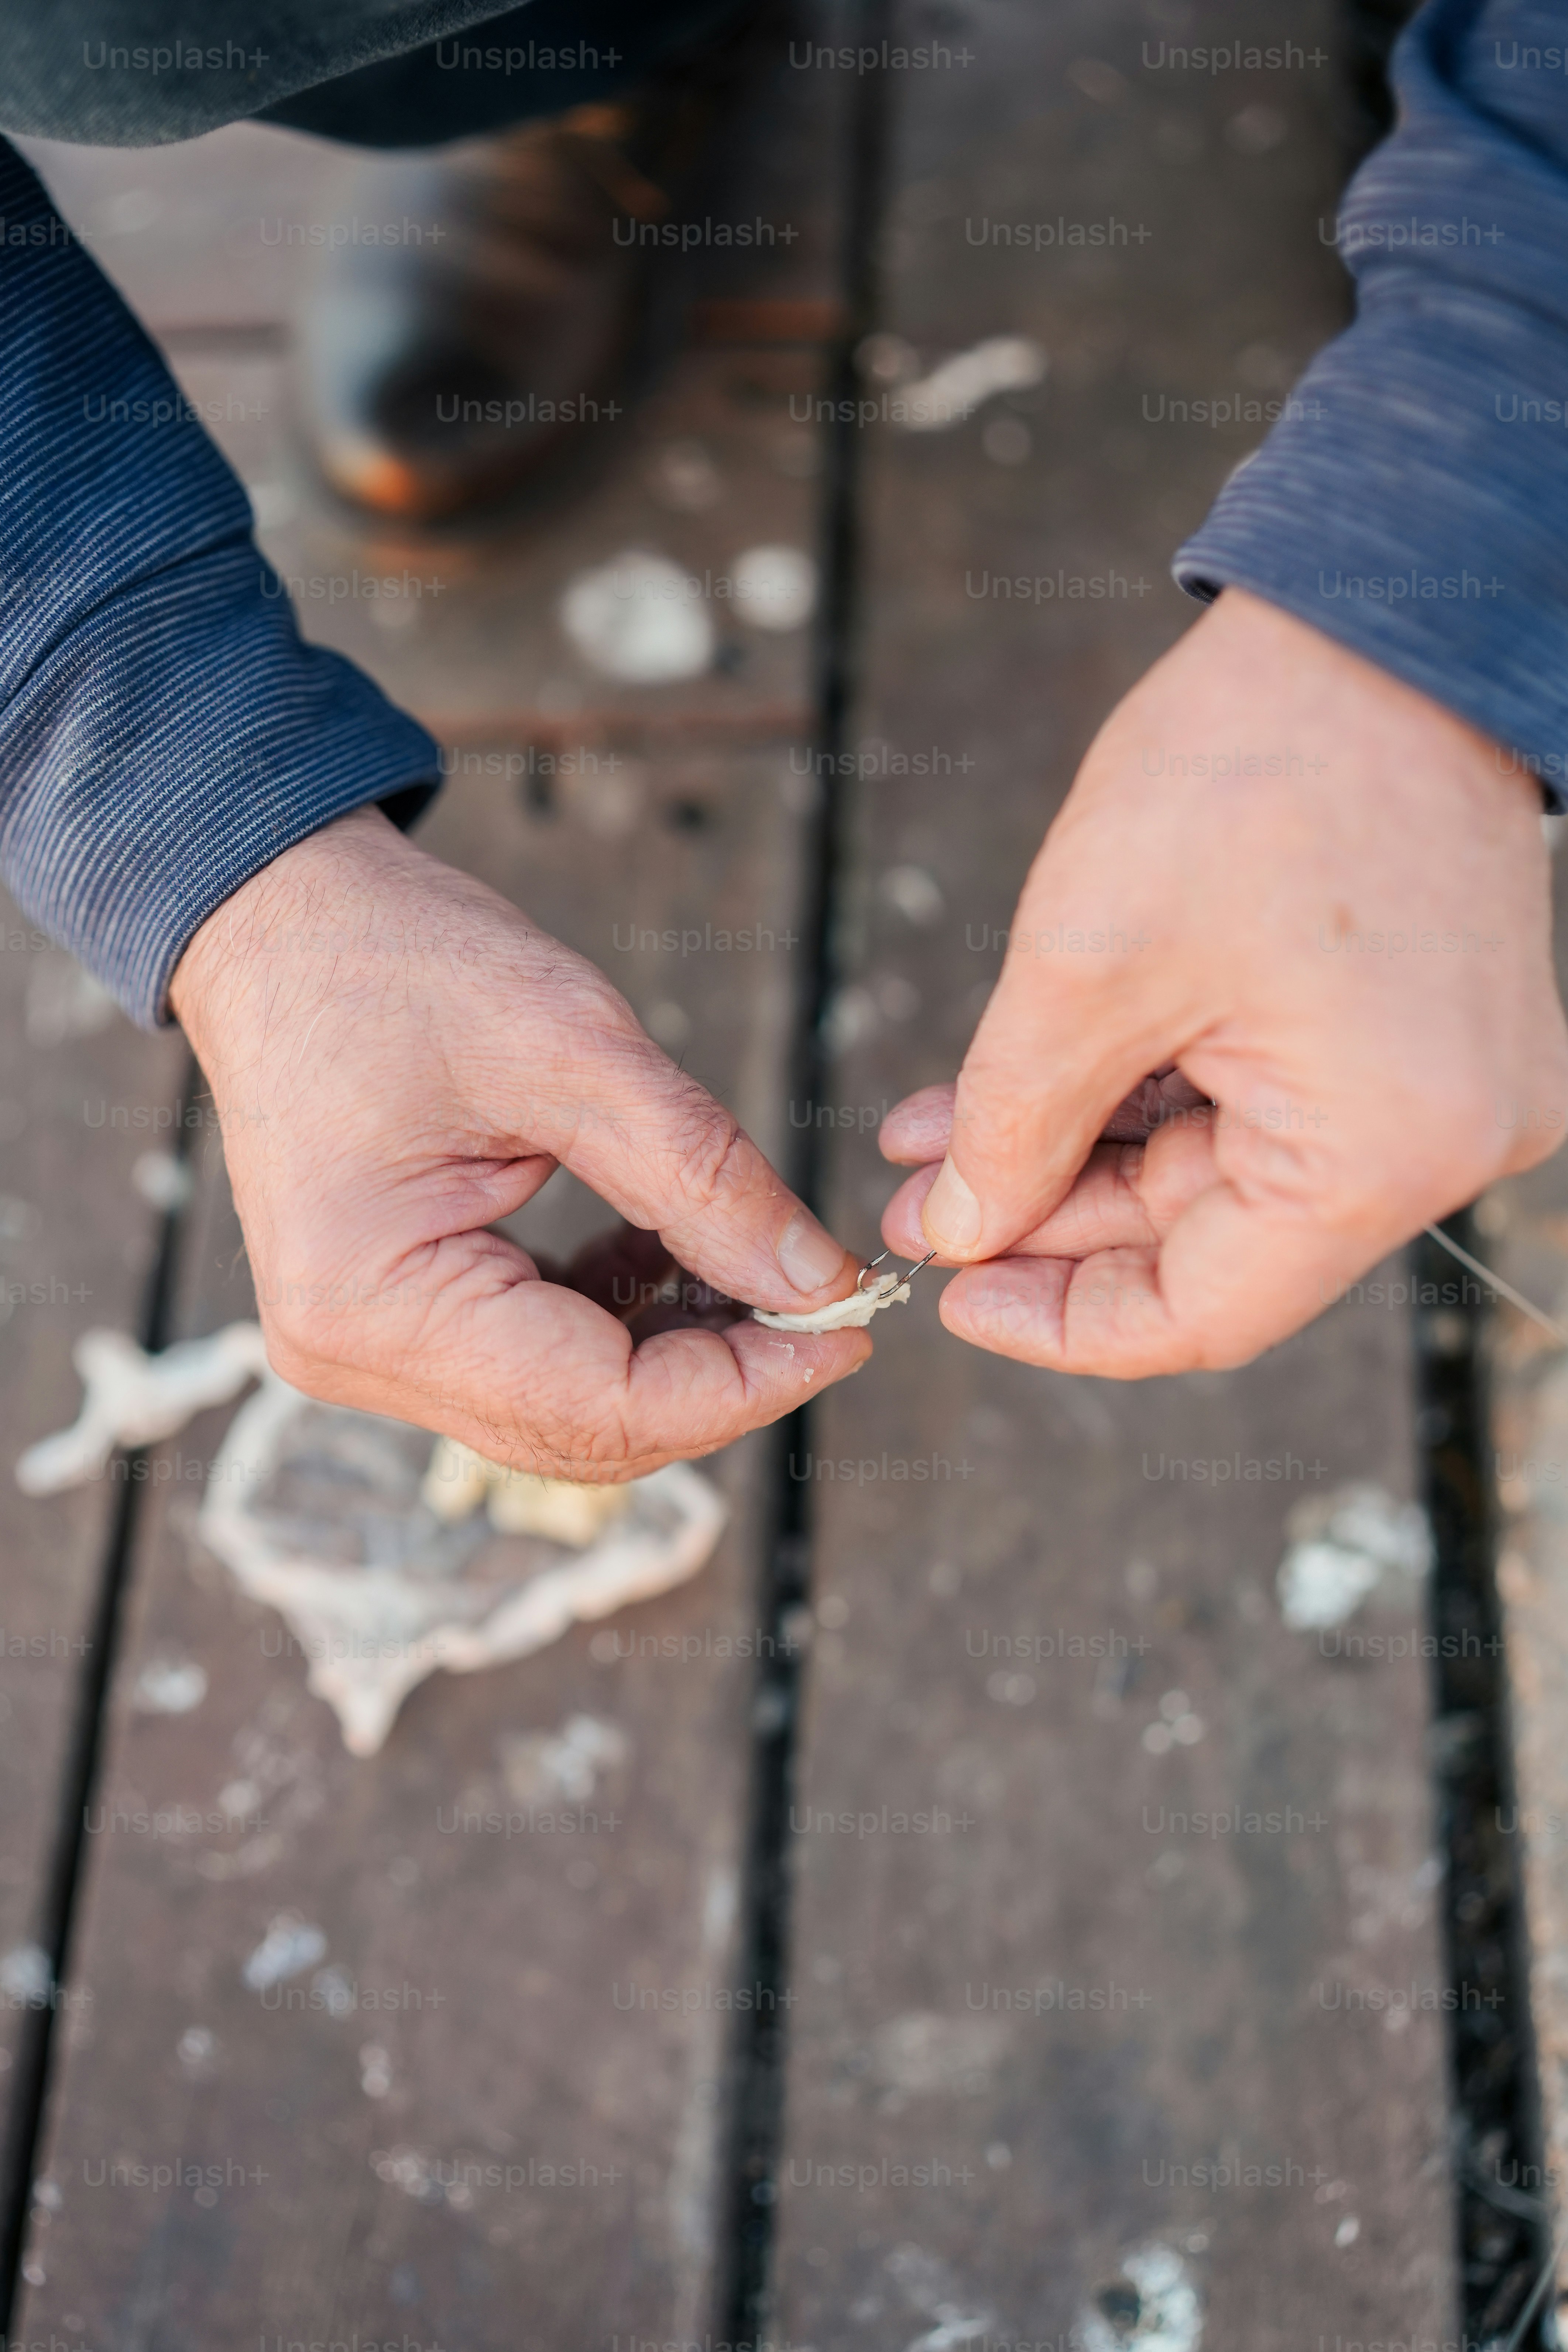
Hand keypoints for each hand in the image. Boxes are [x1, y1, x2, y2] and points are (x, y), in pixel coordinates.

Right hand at [170, 806, 868, 1475]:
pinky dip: (619, 1319)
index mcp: (373, 1302)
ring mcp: (366, 1346)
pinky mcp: (392, 1318)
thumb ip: (704, 1178)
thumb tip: (821, 1281)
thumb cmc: (399, 960)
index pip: (601, 1406)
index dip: (745, 1383)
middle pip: (586, 1428)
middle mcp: (354, 1354)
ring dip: (676, 1350)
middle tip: (828, 1299)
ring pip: (569, 1407)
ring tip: (757, 1263)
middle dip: (721, 1375)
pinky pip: (534, 1360)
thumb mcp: (574, 1049)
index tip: (851, 1327)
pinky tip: (667, 1248)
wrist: (283, 920)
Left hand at [879, 588, 1567, 1375]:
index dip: (1062, 1322)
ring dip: (1079, 1153)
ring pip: (1223, 1172)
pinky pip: (1264, 1102)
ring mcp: (1442, 1090)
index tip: (949, 1299)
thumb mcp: (1088, 966)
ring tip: (943, 1136)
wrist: (1374, 624)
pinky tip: (1027, 1082)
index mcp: (1385, 1153)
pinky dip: (1148, 1095)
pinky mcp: (1418, 1036)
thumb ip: (1017, 1125)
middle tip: (920, 1204)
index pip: (1204, 1313)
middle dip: (1049, 1220)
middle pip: (1208, 1242)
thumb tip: (963, 1234)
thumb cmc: (1250, 771)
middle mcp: (1443, 1145)